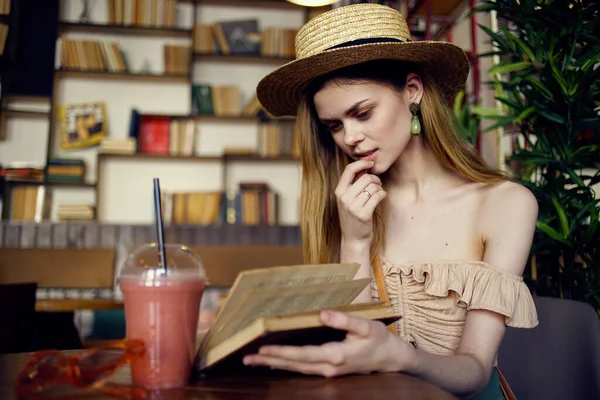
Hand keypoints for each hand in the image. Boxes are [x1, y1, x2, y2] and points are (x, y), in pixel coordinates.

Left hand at [242, 310, 412, 376]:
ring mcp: (327, 371)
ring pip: (295, 369)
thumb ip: (344, 319)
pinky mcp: (328, 370)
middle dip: (269, 360)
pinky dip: (286, 365)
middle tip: (246, 357)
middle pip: (293, 365)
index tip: (263, 348)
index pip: (302, 354)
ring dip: (274, 364)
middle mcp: (328, 367)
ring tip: (253, 360)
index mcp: (336, 355)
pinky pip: (302, 369)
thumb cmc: (379, 340)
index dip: (281, 352)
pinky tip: (275, 362)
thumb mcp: (365, 326)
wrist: (391, 358)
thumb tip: (322, 314)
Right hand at [335, 160, 386, 242]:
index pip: (349, 170)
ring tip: (379, 193)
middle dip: (375, 179)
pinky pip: (378, 196)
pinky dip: (383, 194)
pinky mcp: (364, 214)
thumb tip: (365, 167)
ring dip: (380, 188)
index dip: (362, 163)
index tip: (370, 163)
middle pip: (365, 178)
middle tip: (378, 184)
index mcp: (339, 192)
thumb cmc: (352, 217)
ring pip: (373, 187)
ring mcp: (353, 206)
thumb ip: (353, 184)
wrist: (353, 239)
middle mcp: (344, 198)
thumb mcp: (347, 200)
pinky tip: (382, 197)